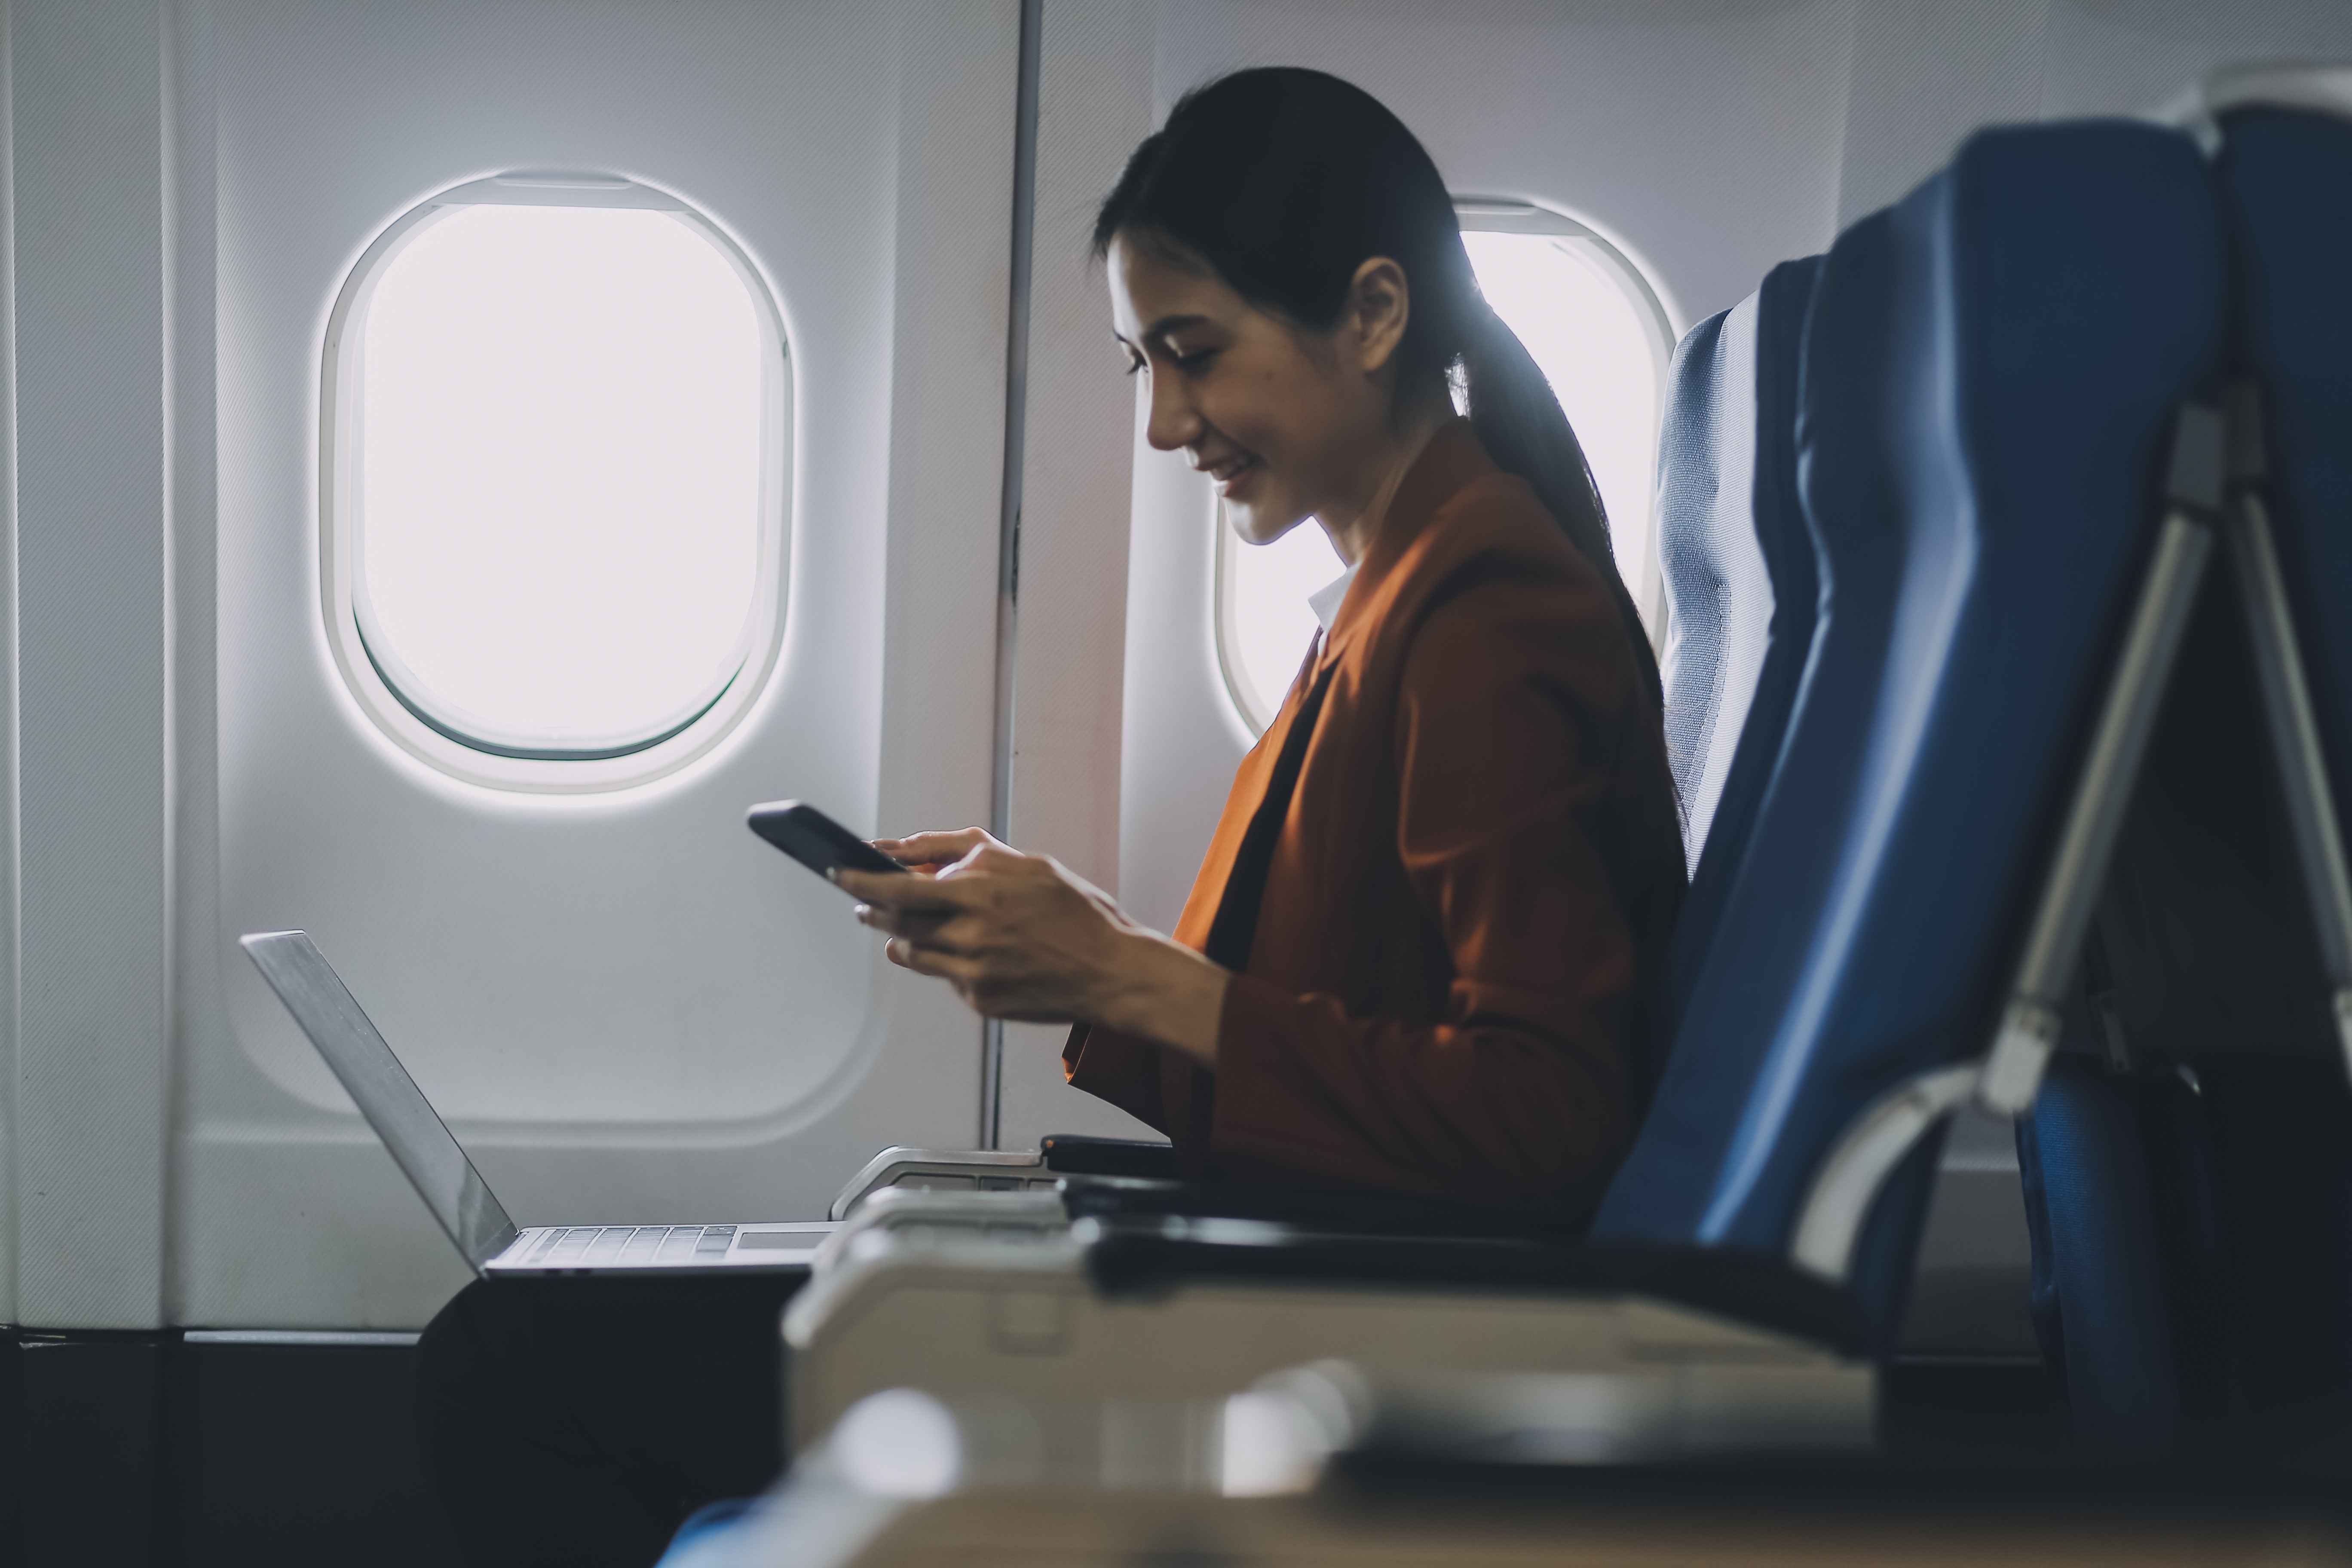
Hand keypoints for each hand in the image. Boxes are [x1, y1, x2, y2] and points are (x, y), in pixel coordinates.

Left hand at [839, 828, 1227, 1064]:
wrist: (1113, 972)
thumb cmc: (1074, 911)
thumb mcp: (1027, 865)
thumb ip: (969, 854)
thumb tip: (916, 853)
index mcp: (982, 891)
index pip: (899, 885)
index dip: (861, 879)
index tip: (837, 871)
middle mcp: (971, 932)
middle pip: (897, 921)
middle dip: (872, 910)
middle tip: (862, 903)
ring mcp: (974, 970)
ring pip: (913, 953)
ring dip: (901, 938)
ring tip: (905, 928)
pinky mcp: (980, 1000)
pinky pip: (945, 978)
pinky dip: (945, 962)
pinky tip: (968, 953)